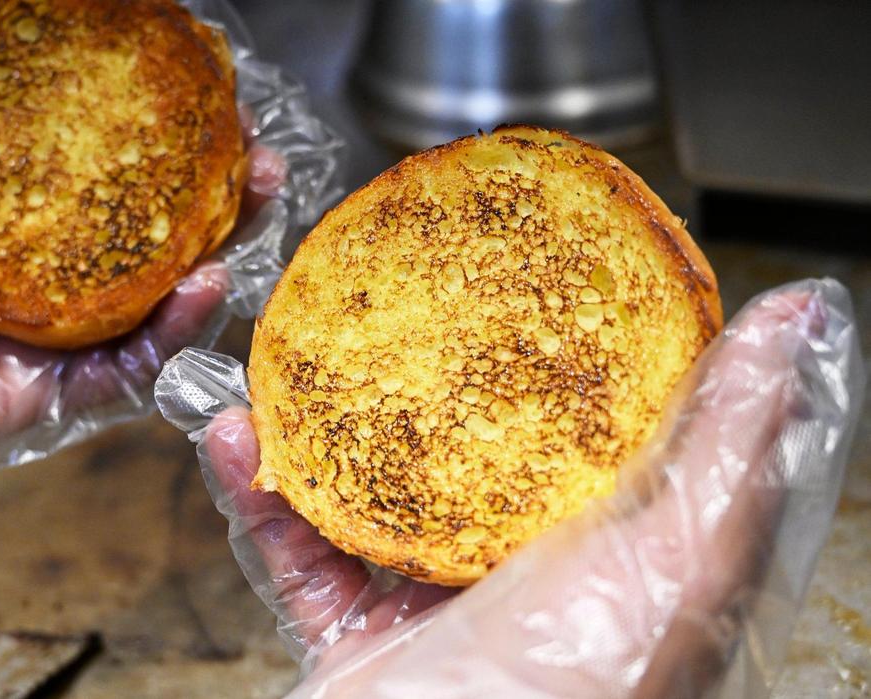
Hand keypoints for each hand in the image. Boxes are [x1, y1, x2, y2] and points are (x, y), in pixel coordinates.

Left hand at [0, 0, 280, 503]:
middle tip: (252, 139)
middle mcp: (30, 275)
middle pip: (144, 233)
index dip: (154, 131)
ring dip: (221, 248)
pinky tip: (208, 284)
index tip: (195, 83)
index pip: (95, 172)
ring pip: (153, 300)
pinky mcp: (35, 399)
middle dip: (211, 186)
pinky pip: (120, 373)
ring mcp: (38, 338)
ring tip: (260, 191)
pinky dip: (171, 333)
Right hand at [198, 281, 858, 697]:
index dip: (562, 349)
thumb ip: (730, 450)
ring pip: (364, 495)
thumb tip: (799, 314)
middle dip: (416, 381)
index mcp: (604, 549)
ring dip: (316, 430)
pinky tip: (233, 442)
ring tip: (287, 362)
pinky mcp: (357, 639)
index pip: (590, 425)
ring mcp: (431, 607)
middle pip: (459, 451)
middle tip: (386, 307)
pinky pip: (294, 556)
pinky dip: (259, 503)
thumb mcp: (679, 573)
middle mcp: (518, 572)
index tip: (520, 274)